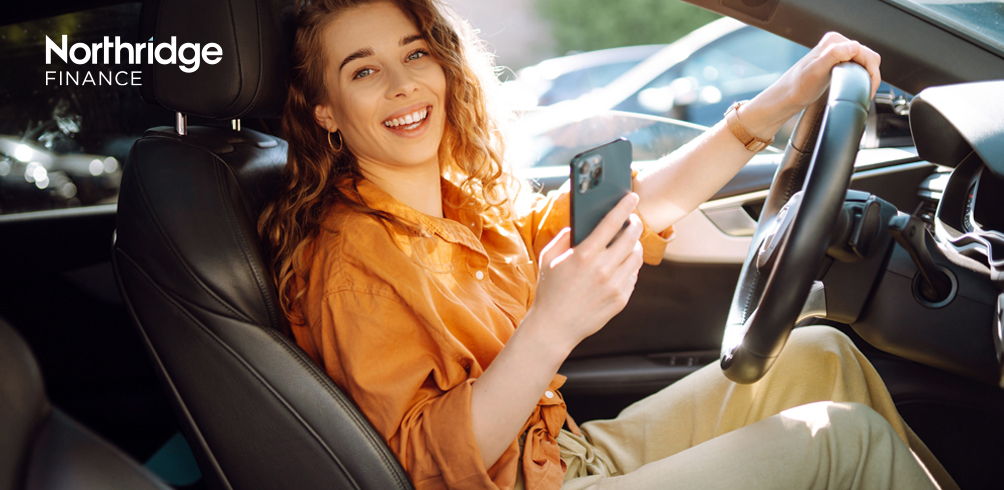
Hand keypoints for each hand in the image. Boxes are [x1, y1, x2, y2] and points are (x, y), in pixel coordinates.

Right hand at [526, 193, 645, 351]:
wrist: (554, 327)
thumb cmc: (549, 291)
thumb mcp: (549, 258)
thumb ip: (565, 237)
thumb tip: (580, 225)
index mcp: (585, 255)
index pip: (612, 223)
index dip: (624, 206)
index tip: (632, 196)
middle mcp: (603, 269)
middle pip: (631, 237)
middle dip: (634, 224)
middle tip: (632, 220)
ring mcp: (615, 285)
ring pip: (637, 256)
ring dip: (634, 245)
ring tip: (627, 242)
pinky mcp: (621, 299)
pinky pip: (633, 275)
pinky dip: (630, 266)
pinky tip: (621, 264)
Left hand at [743, 32, 881, 135]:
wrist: (787, 97)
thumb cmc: (798, 87)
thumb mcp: (816, 71)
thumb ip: (834, 55)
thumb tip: (853, 47)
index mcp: (834, 41)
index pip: (865, 52)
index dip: (871, 72)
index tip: (868, 89)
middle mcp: (837, 44)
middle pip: (868, 56)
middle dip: (871, 74)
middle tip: (868, 92)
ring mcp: (837, 53)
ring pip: (865, 62)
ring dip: (868, 76)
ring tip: (864, 91)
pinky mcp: (837, 63)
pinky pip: (858, 67)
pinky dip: (862, 77)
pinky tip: (857, 86)